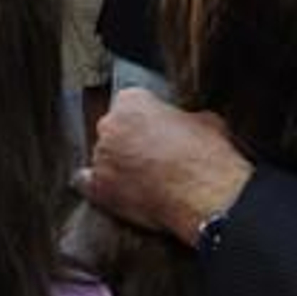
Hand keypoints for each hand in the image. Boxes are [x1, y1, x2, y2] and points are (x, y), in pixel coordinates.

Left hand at [76, 89, 252, 245]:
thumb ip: (185, 118)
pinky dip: (98, 187)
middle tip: (153, 156)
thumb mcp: (205, 120)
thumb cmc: (207, 156)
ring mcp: (102, 157)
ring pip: (105, 157)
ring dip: (119, 165)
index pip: (131, 103)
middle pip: (114, 129)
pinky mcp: (100, 189)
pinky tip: (113, 191)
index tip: (156, 130)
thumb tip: (188, 125)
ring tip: (145, 180)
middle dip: (130, 141)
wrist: (205, 195)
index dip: (146, 119)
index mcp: (132, 100)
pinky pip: (88, 184)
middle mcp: (110, 125)